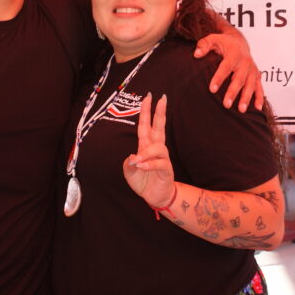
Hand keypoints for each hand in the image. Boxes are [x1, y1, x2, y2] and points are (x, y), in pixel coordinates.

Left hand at [123, 93, 175, 207]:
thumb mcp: (129, 172)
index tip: (148, 97)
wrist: (155, 197)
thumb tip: (133, 157)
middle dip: (159, 113)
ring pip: (158, 147)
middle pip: (159, 127)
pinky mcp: (167, 169)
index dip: (146, 112)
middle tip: (161, 99)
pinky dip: (150, 164)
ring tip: (138, 161)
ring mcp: (162, 158)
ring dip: (147, 152)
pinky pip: (160, 163)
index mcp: (146, 146)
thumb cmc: (143, 181)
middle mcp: (155, 149)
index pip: (146, 125)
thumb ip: (128, 164)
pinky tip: (142, 166)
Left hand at [194, 32, 263, 111]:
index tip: (212, 89)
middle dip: (233, 92)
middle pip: (239, 79)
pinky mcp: (256, 75)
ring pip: (251, 85)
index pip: (226, 67)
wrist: (239, 42)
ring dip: (246, 97)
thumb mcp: (213, 39)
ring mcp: (252, 69)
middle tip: (226, 104)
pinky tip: (257, 108)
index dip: (219, 78)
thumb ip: (204, 45)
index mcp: (234, 53)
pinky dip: (260, 97)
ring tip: (241, 110)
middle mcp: (245, 61)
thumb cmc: (224, 43)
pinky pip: (260, 87)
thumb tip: (196, 54)